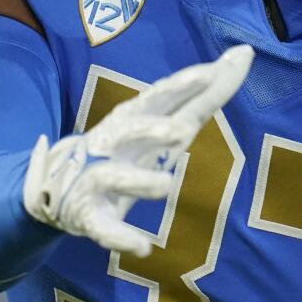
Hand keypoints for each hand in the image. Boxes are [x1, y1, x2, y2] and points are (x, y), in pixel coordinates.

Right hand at [22, 45, 252, 255]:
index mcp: (133, 119)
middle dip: (151, 129)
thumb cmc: (127, 146)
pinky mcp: (90, 214)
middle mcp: (113, 144)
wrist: (57, 182)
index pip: (159, 97)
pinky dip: (120, 237)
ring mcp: (98, 178)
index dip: (181, 86)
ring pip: (114, 177)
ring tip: (164, 186)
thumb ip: (203, 94)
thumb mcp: (163, 119)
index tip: (208, 73)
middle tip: (179, 132)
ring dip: (139, 181)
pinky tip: (142, 247)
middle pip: (130, 130)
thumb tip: (243, 54)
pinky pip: (103, 227)